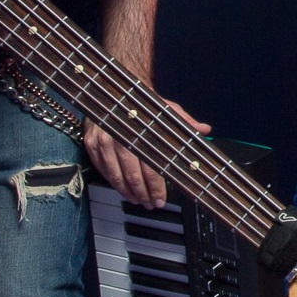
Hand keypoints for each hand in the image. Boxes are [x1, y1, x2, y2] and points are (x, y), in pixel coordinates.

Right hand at [82, 102, 208, 210]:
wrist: (114, 92)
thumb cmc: (142, 103)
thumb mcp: (165, 109)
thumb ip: (184, 121)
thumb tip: (204, 129)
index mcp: (140, 130)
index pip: (151, 166)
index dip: (157, 187)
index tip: (161, 199)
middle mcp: (121, 136)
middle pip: (133, 176)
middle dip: (144, 194)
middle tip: (151, 204)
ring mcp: (104, 141)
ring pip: (116, 177)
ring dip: (128, 193)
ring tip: (138, 200)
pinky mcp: (92, 144)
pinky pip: (103, 170)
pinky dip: (113, 182)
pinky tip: (123, 189)